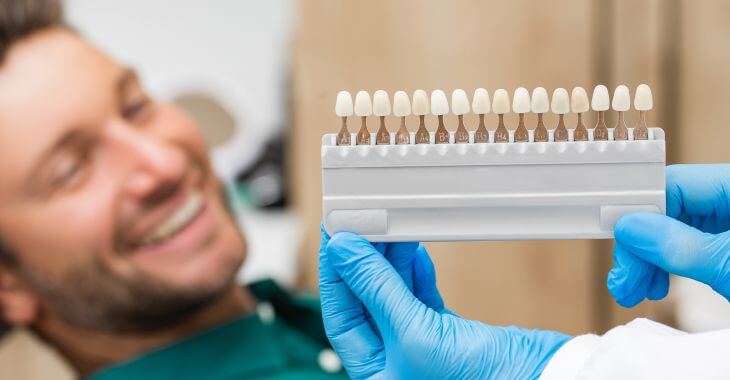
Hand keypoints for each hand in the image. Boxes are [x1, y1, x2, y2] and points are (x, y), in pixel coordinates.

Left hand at [319, 227, 569, 378]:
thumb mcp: (414, 333)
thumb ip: (377, 289)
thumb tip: (344, 251)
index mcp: (377, 374)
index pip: (343, 317)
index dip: (336, 275)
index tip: (335, 238)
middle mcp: (395, 362)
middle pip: (367, 302)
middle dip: (364, 262)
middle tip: (360, 224)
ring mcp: (421, 347)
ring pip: (394, 295)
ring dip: (391, 261)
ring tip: (388, 228)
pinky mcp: (447, 334)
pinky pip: (420, 296)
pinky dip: (417, 272)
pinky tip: (414, 251)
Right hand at [609, 164, 729, 306]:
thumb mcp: (728, 264)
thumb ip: (679, 245)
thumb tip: (629, 227)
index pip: (672, 185)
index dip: (638, 210)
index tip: (614, 236)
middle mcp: (727, 199)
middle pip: (667, 211)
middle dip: (639, 247)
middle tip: (623, 279)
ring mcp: (727, 226)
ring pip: (672, 233)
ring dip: (646, 263)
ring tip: (632, 291)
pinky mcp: (725, 247)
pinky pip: (687, 249)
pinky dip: (666, 268)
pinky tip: (654, 285)